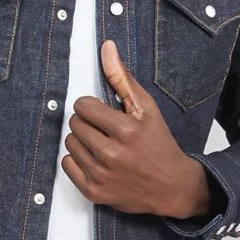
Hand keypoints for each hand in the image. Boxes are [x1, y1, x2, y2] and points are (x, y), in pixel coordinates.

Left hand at [60, 39, 215, 219]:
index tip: (104, 113)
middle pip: (74, 124)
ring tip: (103, 145)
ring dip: (83, 141)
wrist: (172, 187)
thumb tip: (106, 47)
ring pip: (70, 143)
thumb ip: (122, 77)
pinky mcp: (94, 192)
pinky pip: (67, 165)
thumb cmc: (159, 144)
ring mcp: (101, 175)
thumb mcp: (146, 108)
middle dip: (88, 123)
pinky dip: (78, 161)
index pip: (83, 106)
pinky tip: (96, 160)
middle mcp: (111, 154)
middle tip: (105, 130)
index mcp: (126, 130)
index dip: (92, 107)